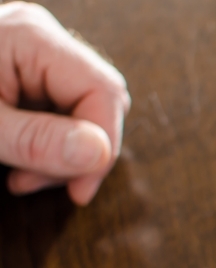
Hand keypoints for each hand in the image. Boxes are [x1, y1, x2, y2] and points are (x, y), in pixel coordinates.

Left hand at [0, 2, 129, 204]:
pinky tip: (19, 164)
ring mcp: (33, 56)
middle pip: (98, 102)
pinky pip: (57, 112)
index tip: (80, 188)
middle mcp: (41, 41)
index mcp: (33, 38)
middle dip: (81, 153)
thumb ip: (36, 138)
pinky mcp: (23, 74)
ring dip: (61, 156)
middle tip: (48, 187)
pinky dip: (45, 145)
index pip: (103, 90)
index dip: (102, 144)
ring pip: (80, 113)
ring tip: (21, 180)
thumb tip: (100, 154)